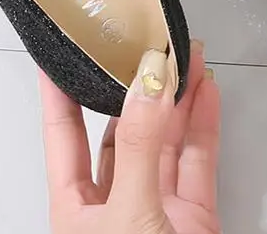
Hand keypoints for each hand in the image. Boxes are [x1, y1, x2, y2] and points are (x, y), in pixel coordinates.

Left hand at [41, 43, 220, 233]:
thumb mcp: (126, 213)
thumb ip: (139, 147)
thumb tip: (148, 85)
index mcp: (75, 209)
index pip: (63, 136)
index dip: (60, 94)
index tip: (62, 53)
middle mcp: (114, 205)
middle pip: (123, 132)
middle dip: (137, 89)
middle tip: (145, 48)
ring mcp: (156, 209)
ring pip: (165, 142)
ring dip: (177, 99)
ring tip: (183, 58)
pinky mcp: (194, 217)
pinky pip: (198, 161)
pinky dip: (204, 125)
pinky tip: (206, 92)